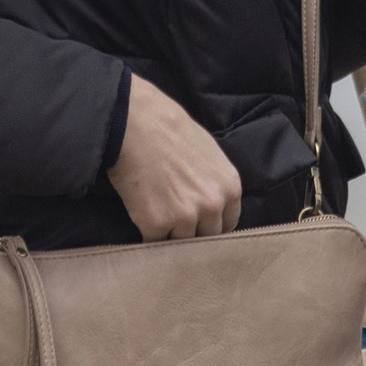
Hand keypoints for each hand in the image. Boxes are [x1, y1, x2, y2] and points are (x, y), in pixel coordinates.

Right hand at [107, 75, 240, 239]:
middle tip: (174, 219)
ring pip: (181, 243)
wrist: (136, 123)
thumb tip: (213, 205)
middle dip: (192, 232)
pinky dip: (147, 234)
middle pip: (207, 238)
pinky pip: (154, 242)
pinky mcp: (156, 224)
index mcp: (230, 187)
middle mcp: (212, 205)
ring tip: (156, 214)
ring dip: (169, 235)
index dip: (211, 225)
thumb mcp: (209, 154)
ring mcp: (185, 216)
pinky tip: (141, 215)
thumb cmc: (170, 130)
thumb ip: (215, 183)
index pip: (228, 224)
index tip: (199, 224)